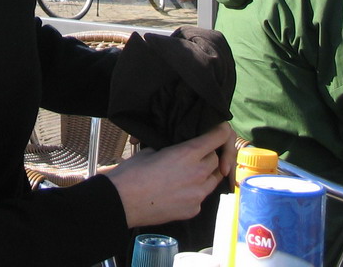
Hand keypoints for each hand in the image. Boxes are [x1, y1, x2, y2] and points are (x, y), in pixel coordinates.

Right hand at [105, 122, 234, 227]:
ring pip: (213, 180)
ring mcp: (197, 194)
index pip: (217, 138)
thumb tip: (176, 150)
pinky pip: (201, 197)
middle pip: (216, 160)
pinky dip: (195, 192)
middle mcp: (198, 174)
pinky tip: (179, 191)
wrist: (123, 202)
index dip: (219, 133)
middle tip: (195, 156)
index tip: (218, 132)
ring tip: (189, 174)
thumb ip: (172, 150)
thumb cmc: (133, 173)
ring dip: (206, 174)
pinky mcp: (193, 210)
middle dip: (209, 156)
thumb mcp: (151, 151)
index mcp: (187, 154)